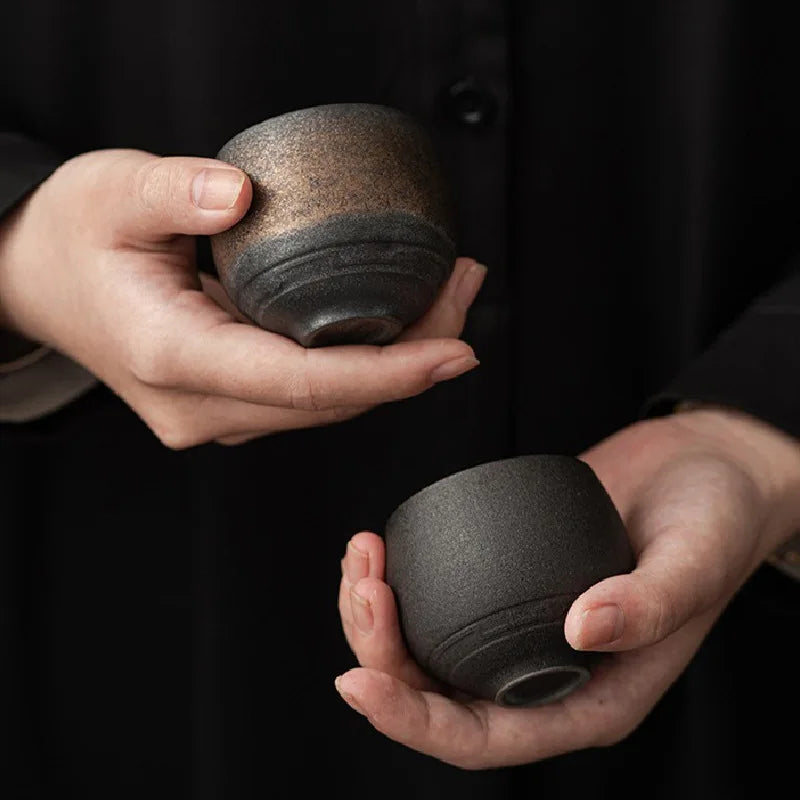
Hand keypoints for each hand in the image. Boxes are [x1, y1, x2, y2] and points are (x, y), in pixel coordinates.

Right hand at [0, 150, 483, 446]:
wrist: (42, 280)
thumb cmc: (71, 239)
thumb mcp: (111, 193)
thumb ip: (175, 191)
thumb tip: (246, 194)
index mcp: (173, 356)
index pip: (303, 383)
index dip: (387, 374)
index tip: (453, 352)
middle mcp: (201, 404)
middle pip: (331, 401)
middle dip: (413, 359)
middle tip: (465, 289)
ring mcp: (216, 412)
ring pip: (327, 406)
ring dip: (395, 363)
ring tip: (448, 297)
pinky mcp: (231, 402)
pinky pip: (311, 397)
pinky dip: (362, 365)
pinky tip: (397, 322)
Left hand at [336, 407, 799, 767]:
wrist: (703, 470)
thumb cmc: (715, 523)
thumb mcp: (697, 561)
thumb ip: (649, 603)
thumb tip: (583, 630)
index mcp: (590, 696)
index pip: (485, 737)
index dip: (414, 722)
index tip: (360, 681)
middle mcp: (545, 671)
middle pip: (437, 695)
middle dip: (379, 653)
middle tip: (363, 586)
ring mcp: (521, 625)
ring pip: (427, 649)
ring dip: (377, 615)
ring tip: (361, 558)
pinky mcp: (507, 579)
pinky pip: (441, 597)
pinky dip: (401, 581)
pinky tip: (379, 551)